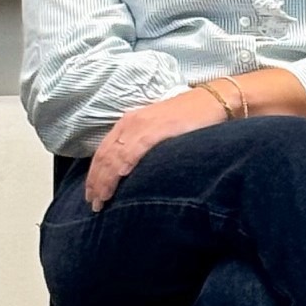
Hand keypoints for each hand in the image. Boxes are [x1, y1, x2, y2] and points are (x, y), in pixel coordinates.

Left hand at [85, 90, 226, 211]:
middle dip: (96, 182)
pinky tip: (119, 178)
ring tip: (102, 201)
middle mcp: (130, 123)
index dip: (95, 174)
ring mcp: (142, 126)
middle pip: (104, 156)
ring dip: (106, 181)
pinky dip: (122, 165)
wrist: (213, 101)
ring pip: (114, 157)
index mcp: (129, 122)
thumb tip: (131, 168)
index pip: (103, 151)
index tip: (92, 194)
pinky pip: (134, 150)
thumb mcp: (159, 129)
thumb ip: (144, 143)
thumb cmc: (190, 117)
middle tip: (94, 204)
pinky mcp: (155, 129)